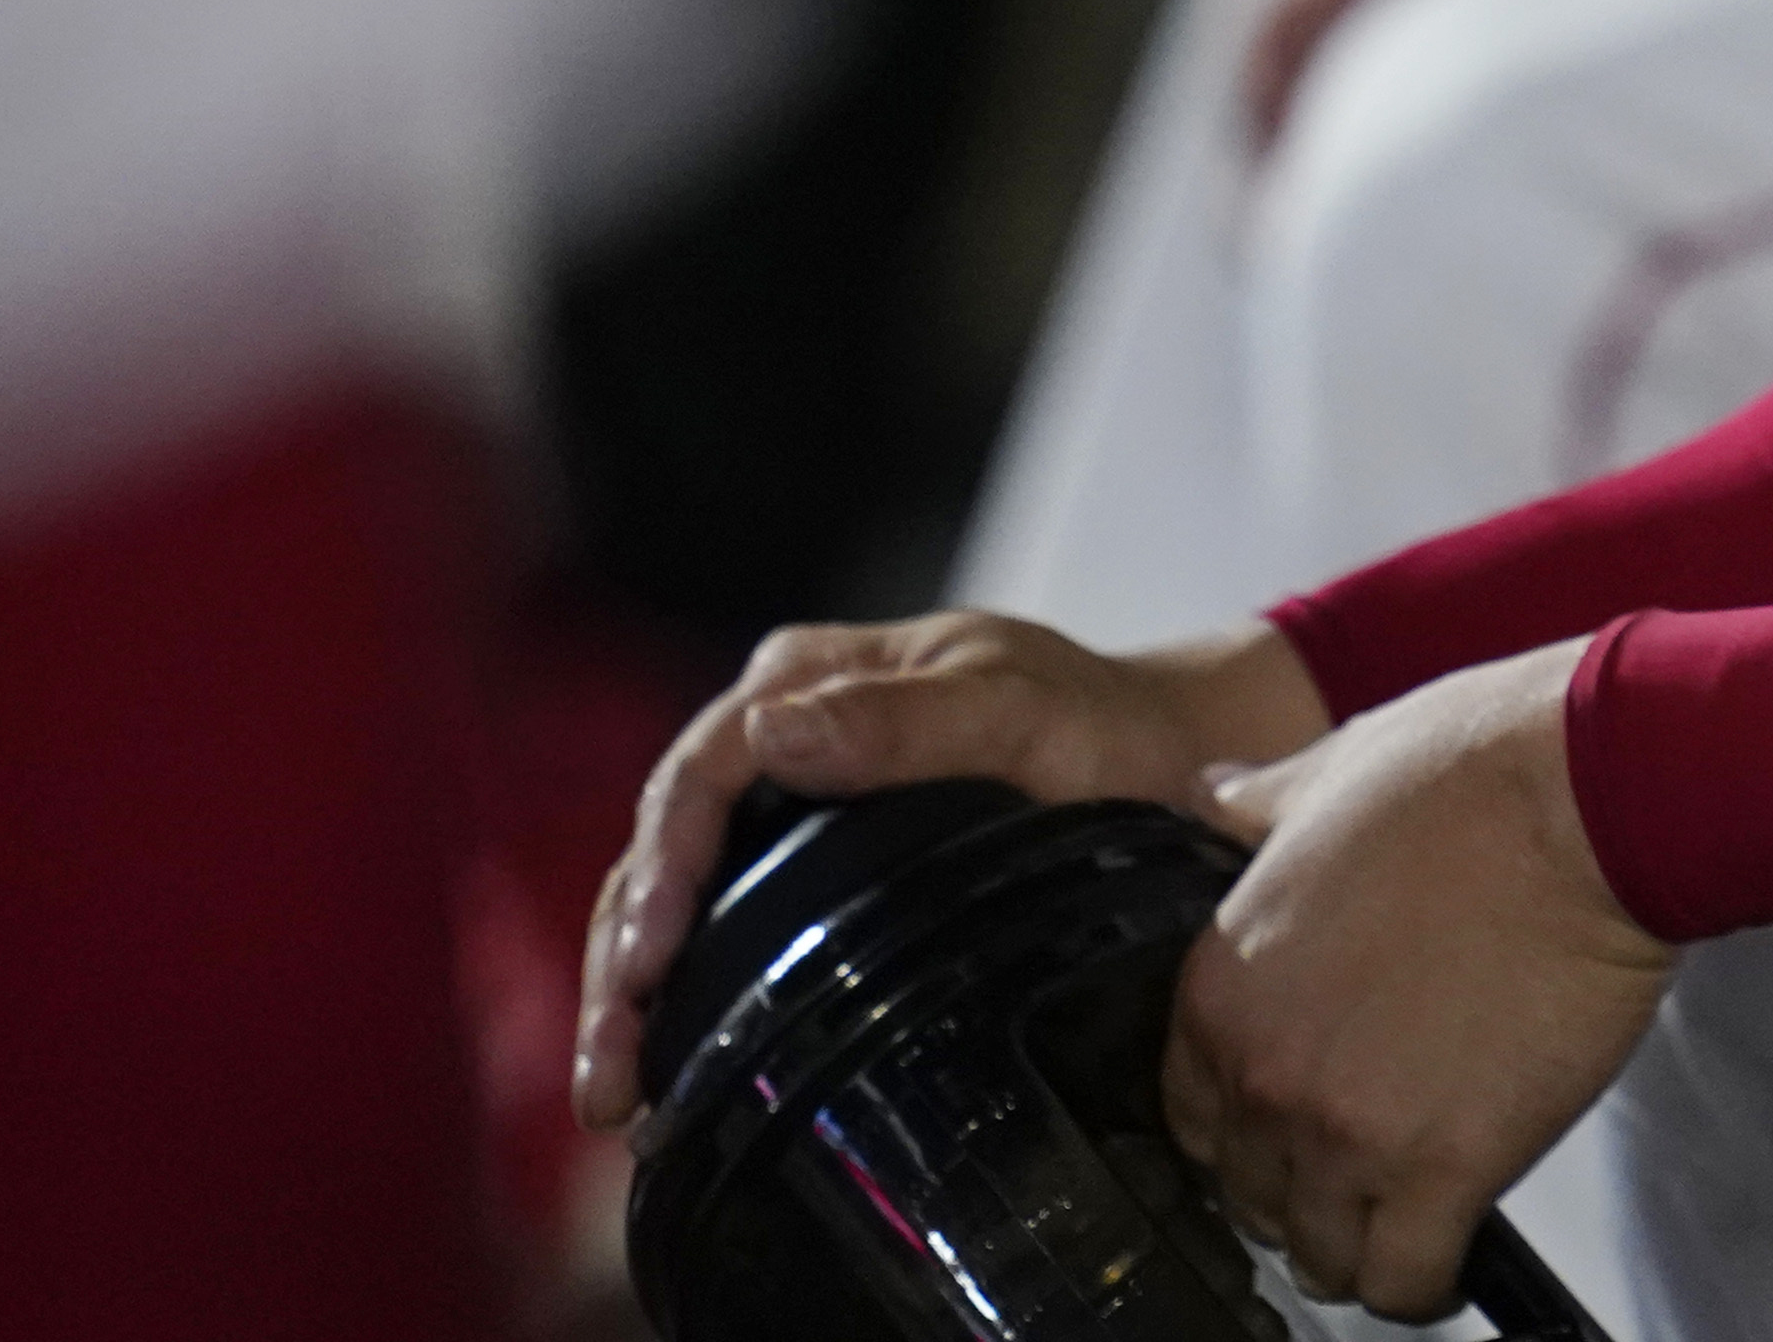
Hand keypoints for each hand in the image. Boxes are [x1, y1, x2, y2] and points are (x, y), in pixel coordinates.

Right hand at [567, 613, 1326, 1128]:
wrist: (1165, 754)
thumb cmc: (1105, 728)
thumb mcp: (1027, 711)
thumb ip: (909, 719)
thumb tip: (774, 736)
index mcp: (813, 676)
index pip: (702, 769)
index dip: (660, 867)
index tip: (646, 961)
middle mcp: (785, 729)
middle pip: (667, 841)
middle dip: (621, 958)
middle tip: (607, 1072)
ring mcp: (791, 798)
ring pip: (676, 889)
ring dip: (633, 991)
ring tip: (612, 1098)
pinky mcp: (809, 862)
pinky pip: (723, 920)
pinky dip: (683, 993)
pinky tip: (667, 1078)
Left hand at [1165, 643, 1673, 1318]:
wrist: (1582, 798)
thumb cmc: (1474, 775)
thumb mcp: (1330, 772)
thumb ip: (1259, 806)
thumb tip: (1217, 793)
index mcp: (1224, 981)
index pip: (1191, 1117)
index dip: (1244, 1127)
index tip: (1290, 1124)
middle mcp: (1265, 1069)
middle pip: (1252, 1197)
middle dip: (1305, 1188)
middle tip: (1364, 1161)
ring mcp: (1347, 1129)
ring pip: (1321, 1257)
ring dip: (1362, 1242)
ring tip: (1408, 1211)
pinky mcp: (1444, 1169)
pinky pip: (1403, 1282)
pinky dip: (1423, 1281)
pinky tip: (1450, 1249)